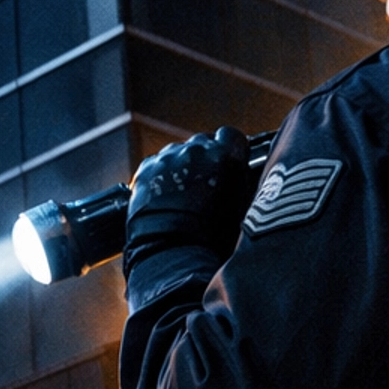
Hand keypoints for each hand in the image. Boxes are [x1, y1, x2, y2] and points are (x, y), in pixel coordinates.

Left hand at [122, 127, 251, 284]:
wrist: (171, 252)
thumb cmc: (211, 239)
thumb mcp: (241, 208)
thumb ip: (242, 182)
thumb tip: (242, 175)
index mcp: (225, 156)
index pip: (232, 136)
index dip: (230, 148)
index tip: (228, 161)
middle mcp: (196, 150)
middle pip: (204, 142)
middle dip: (206, 158)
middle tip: (206, 185)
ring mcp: (168, 157)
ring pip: (179, 152)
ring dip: (184, 166)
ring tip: (184, 195)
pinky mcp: (146, 169)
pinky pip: (157, 164)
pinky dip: (162, 175)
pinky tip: (166, 197)